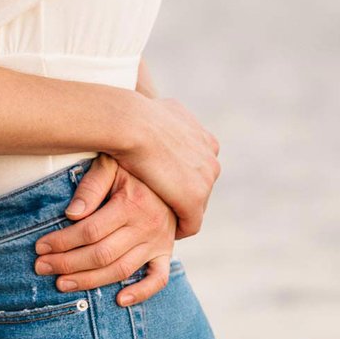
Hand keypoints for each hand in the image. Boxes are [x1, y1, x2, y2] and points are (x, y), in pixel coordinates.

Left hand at [32, 157, 176, 306]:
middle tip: (42, 267)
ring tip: (62, 284)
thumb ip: (91, 185)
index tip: (40, 246)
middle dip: (68, 263)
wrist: (170, 175)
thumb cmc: (130, 168)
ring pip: (122, 269)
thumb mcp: (110, 165)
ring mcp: (159, 242)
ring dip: (90, 280)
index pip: (90, 230)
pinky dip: (141, 293)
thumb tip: (72, 213)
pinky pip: (158, 279)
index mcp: (131, 204)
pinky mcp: (166, 253)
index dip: (62, 241)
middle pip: (102, 254)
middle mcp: (147, 226)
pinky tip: (119, 300)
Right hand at [112, 94, 218, 238]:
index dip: (179, 171)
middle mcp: (210, 157)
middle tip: (161, 199)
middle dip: (183, 191)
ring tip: (160, 218)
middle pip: (200, 183)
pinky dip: (180, 228)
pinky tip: (165, 232)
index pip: (197, 162)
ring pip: (196, 202)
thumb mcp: (154, 107)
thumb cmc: (131, 114)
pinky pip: (191, 223)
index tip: (163, 177)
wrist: (129, 123)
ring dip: (180, 209)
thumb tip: (155, 106)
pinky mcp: (193, 200)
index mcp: (203, 137)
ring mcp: (204, 179)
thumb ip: (163, 117)